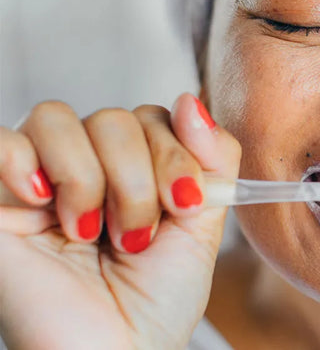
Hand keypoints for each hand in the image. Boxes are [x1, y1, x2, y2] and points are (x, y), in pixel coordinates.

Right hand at [0, 93, 241, 348]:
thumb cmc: (154, 302)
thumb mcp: (203, 226)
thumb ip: (213, 161)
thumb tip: (191, 101)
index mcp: (133, 171)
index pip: (153, 117)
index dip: (176, 153)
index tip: (186, 204)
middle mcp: (85, 168)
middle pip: (113, 118)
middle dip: (138, 179)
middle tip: (135, 237)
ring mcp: (37, 182)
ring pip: (59, 118)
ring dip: (90, 179)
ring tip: (90, 234)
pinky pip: (0, 141)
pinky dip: (24, 164)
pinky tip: (44, 205)